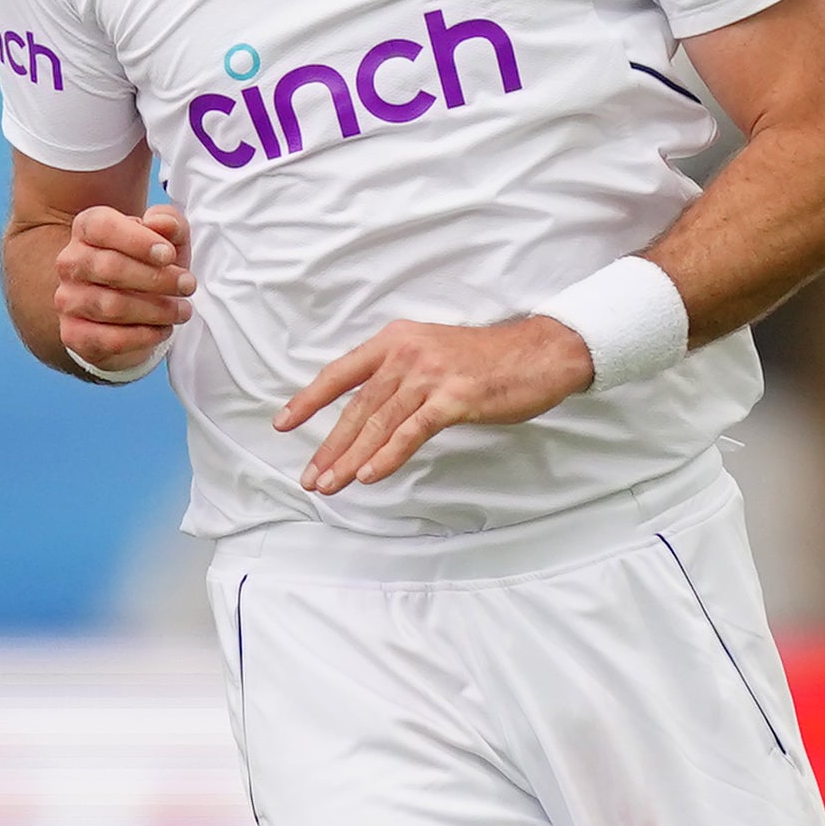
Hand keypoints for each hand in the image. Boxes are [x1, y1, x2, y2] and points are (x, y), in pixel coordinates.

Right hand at [55, 203, 191, 374]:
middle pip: (109, 267)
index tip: (170, 255)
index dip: (138, 240)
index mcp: (87, 228)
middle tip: (188, 286)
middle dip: (157, 279)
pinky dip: (143, 336)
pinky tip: (162, 330)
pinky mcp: (73, 334)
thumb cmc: (150, 266)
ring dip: (156, 310)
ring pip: (111, 306)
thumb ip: (170, 223)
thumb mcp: (168, 239)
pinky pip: (109, 339)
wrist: (130, 313)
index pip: (102, 227)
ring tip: (182, 310)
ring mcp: (67, 299)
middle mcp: (70, 262)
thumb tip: (161, 223)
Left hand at [275, 314, 593, 494]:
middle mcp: (406, 354)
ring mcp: (430, 375)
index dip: (309, 400)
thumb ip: (398, 376)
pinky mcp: (454, 398)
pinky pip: (411, 432)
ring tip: (329, 485)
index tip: (284, 423)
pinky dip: (387, 456)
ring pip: (378, 423)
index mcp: (395, 340)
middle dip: (329, 446)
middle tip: (309, 477)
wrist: (540, 353)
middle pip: (356, 407)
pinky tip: (369, 475)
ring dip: (350, 458)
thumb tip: (368, 413)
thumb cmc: (487, 360)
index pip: (341, 373)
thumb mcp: (432, 355)